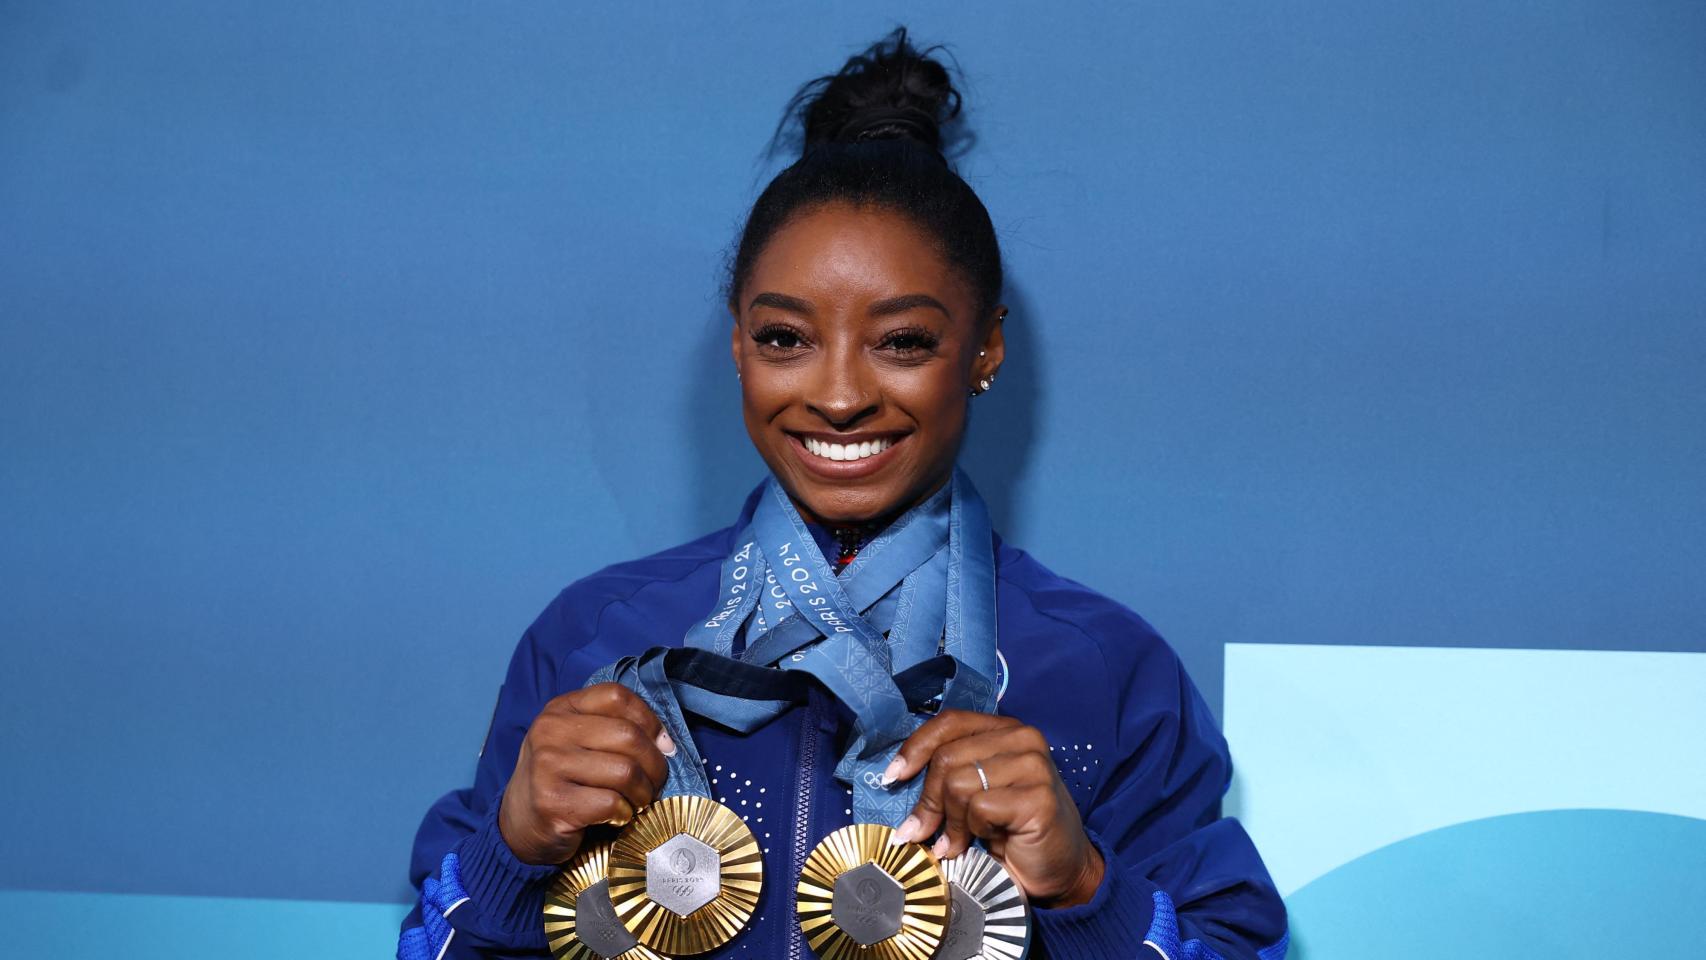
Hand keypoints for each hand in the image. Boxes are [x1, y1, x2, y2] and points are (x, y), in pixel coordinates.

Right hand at [498, 683, 674, 864]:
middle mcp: (550, 730)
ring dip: (642, 792)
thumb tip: (667, 743)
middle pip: (629, 735)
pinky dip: (623, 813)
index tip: (661, 745)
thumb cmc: (562, 780)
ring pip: (625, 771)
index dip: (650, 720)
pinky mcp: (552, 802)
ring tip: (636, 801)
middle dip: (654, 765)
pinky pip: (611, 803)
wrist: (519, 825)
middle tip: (653, 783)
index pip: (618, 696)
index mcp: (561, 708)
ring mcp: (547, 765)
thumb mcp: (579, 741)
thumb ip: (617, 730)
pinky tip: (614, 816)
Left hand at [884, 710, 1102, 906]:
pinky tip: (990, 841)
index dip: (915, 748)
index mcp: (1004, 729)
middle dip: (928, 801)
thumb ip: (948, 775)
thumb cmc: (1012, 831)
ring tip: (958, 842)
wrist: (1060, 870)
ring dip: (951, 822)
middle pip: (946, 758)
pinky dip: (974, 831)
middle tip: (924, 832)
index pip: (949, 723)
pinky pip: (979, 807)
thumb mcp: (974, 792)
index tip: (893, 777)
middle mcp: (1023, 737)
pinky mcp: (1038, 796)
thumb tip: (894, 778)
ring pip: (958, 783)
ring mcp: (1034, 764)